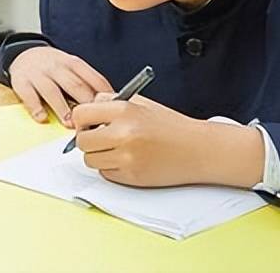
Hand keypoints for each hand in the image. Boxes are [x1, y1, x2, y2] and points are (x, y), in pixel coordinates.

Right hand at [9, 47, 112, 126]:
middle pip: (74, 85)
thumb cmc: (53, 66)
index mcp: (73, 63)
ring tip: (69, 123)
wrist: (24, 53)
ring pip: (52, 91)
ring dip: (62, 108)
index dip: (103, 96)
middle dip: (85, 104)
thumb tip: (111, 104)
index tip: (111, 112)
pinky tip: (42, 118)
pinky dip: (35, 107)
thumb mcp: (72, 67)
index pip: (93, 78)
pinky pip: (29, 95)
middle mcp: (57, 67)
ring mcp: (38, 74)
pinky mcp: (21, 82)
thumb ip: (88, 82)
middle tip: (93, 122)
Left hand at [71, 94, 264, 187]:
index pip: (80, 114)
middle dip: (87, 140)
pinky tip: (127, 160)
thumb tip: (85, 110)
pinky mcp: (131, 177)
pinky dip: (111, 168)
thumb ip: (110, 103)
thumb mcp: (140, 104)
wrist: (198, 149)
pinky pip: (105, 174)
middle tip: (99, 139)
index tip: (87, 124)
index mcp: (124, 111)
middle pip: (81, 141)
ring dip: (98, 156)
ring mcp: (127, 157)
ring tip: (116, 149)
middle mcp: (123, 134)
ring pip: (90, 160)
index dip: (81, 121)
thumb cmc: (171, 126)